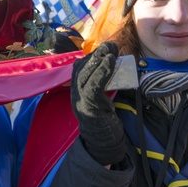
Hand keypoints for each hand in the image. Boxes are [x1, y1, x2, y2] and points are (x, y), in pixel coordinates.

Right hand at [71, 42, 125, 165]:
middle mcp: (74, 94)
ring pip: (85, 75)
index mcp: (76, 90)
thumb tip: (112, 63)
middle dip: (96, 54)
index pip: (80, 68)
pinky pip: (93, 86)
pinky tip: (110, 63)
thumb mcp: (101, 96)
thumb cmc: (104, 118)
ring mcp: (80, 100)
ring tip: (111, 51)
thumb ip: (102, 82)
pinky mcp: (88, 107)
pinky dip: (101, 73)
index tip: (106, 48)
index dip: (92, 56)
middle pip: (81, 69)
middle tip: (111, 45)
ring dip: (98, 60)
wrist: (103, 142)